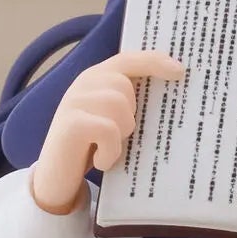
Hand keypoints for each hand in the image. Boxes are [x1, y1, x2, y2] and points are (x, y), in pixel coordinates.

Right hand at [32, 49, 184, 214]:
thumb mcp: (112, 119)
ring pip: (119, 107)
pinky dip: (110, 150)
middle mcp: (83, 84)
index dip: (153, 61)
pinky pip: (108, 131)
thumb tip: (171, 90)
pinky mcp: (71, 124)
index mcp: (96, 78)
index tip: (179, 71)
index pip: (127, 60)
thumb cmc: (92, 147)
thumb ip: (129, 102)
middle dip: (129, 116)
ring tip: (107, 148)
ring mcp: (74, 102)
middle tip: (116, 137)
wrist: (56, 177)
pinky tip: (100, 160)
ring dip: (121, 135)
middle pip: (125, 87)